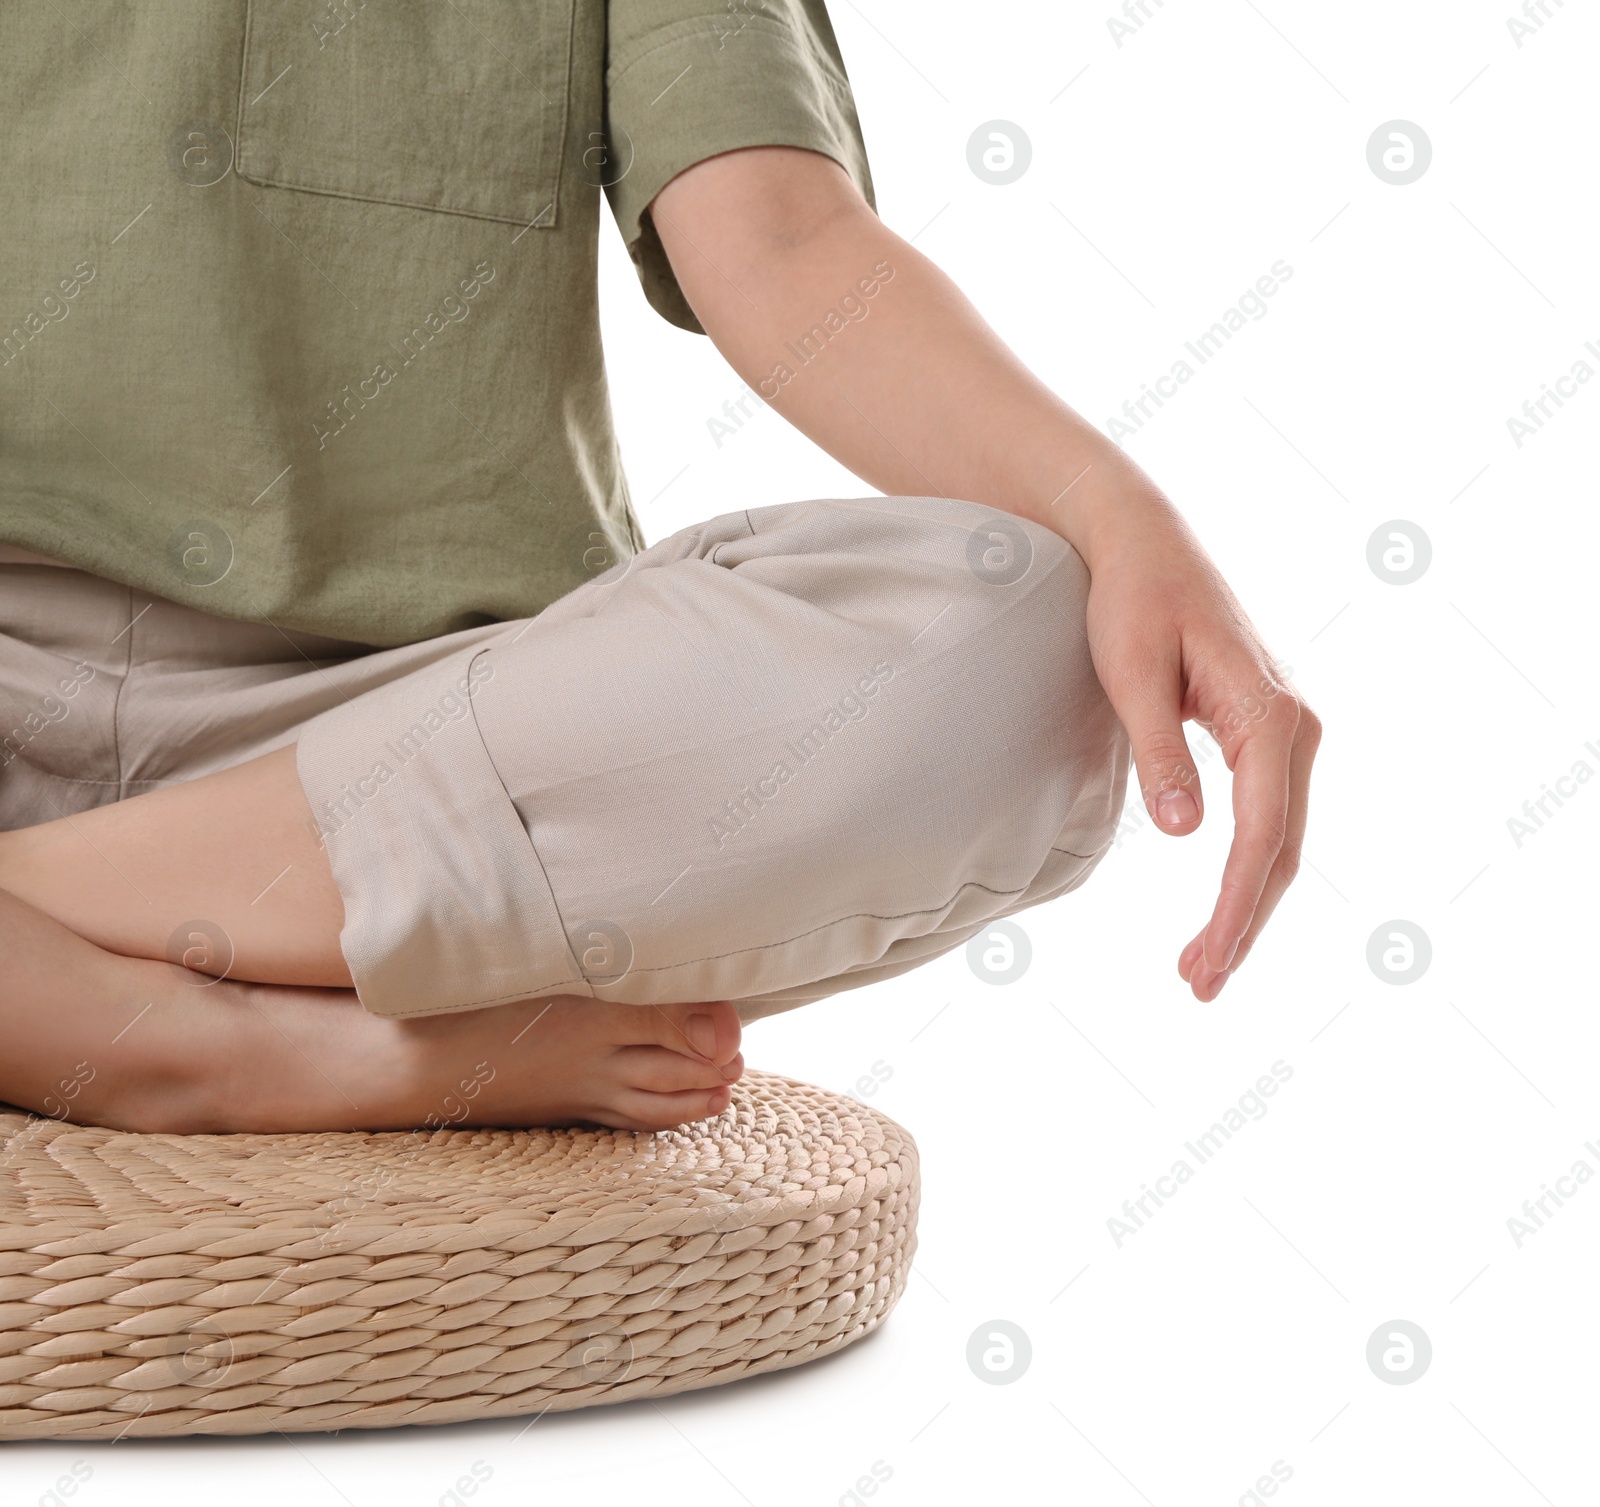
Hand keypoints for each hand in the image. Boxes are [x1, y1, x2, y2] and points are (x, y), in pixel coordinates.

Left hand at [1079, 493, 1320, 1000]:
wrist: (1142, 542)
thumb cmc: (1132, 601)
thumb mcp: (1133, 675)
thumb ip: (1160, 753)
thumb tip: (1188, 833)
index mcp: (1270, 716)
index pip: (1261, 836)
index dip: (1235, 909)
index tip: (1207, 965)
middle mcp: (1295, 727)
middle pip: (1281, 850)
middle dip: (1243, 923)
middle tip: (1199, 988)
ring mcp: (1286, 730)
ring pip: (1279, 839)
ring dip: (1248, 903)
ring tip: (1201, 965)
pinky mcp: (1264, 733)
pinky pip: (1268, 816)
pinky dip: (1249, 867)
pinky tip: (1224, 905)